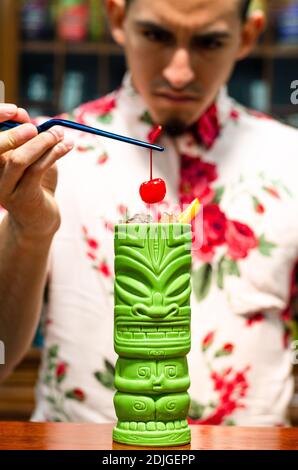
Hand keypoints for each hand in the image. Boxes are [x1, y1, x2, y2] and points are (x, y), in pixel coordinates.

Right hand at [0, 104, 72, 239]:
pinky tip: (67, 146)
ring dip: (43, 142)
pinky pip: (37, 170)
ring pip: (20, 159)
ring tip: (61, 135)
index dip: (0, 119)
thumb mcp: (32, 160)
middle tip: (48, 125)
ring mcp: (6, 187)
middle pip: (0, 146)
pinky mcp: (23, 197)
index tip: (18, 111)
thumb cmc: (36, 186)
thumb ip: (30, 140)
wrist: (39, 221)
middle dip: (22, 130)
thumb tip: (28, 115)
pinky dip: (54, 153)